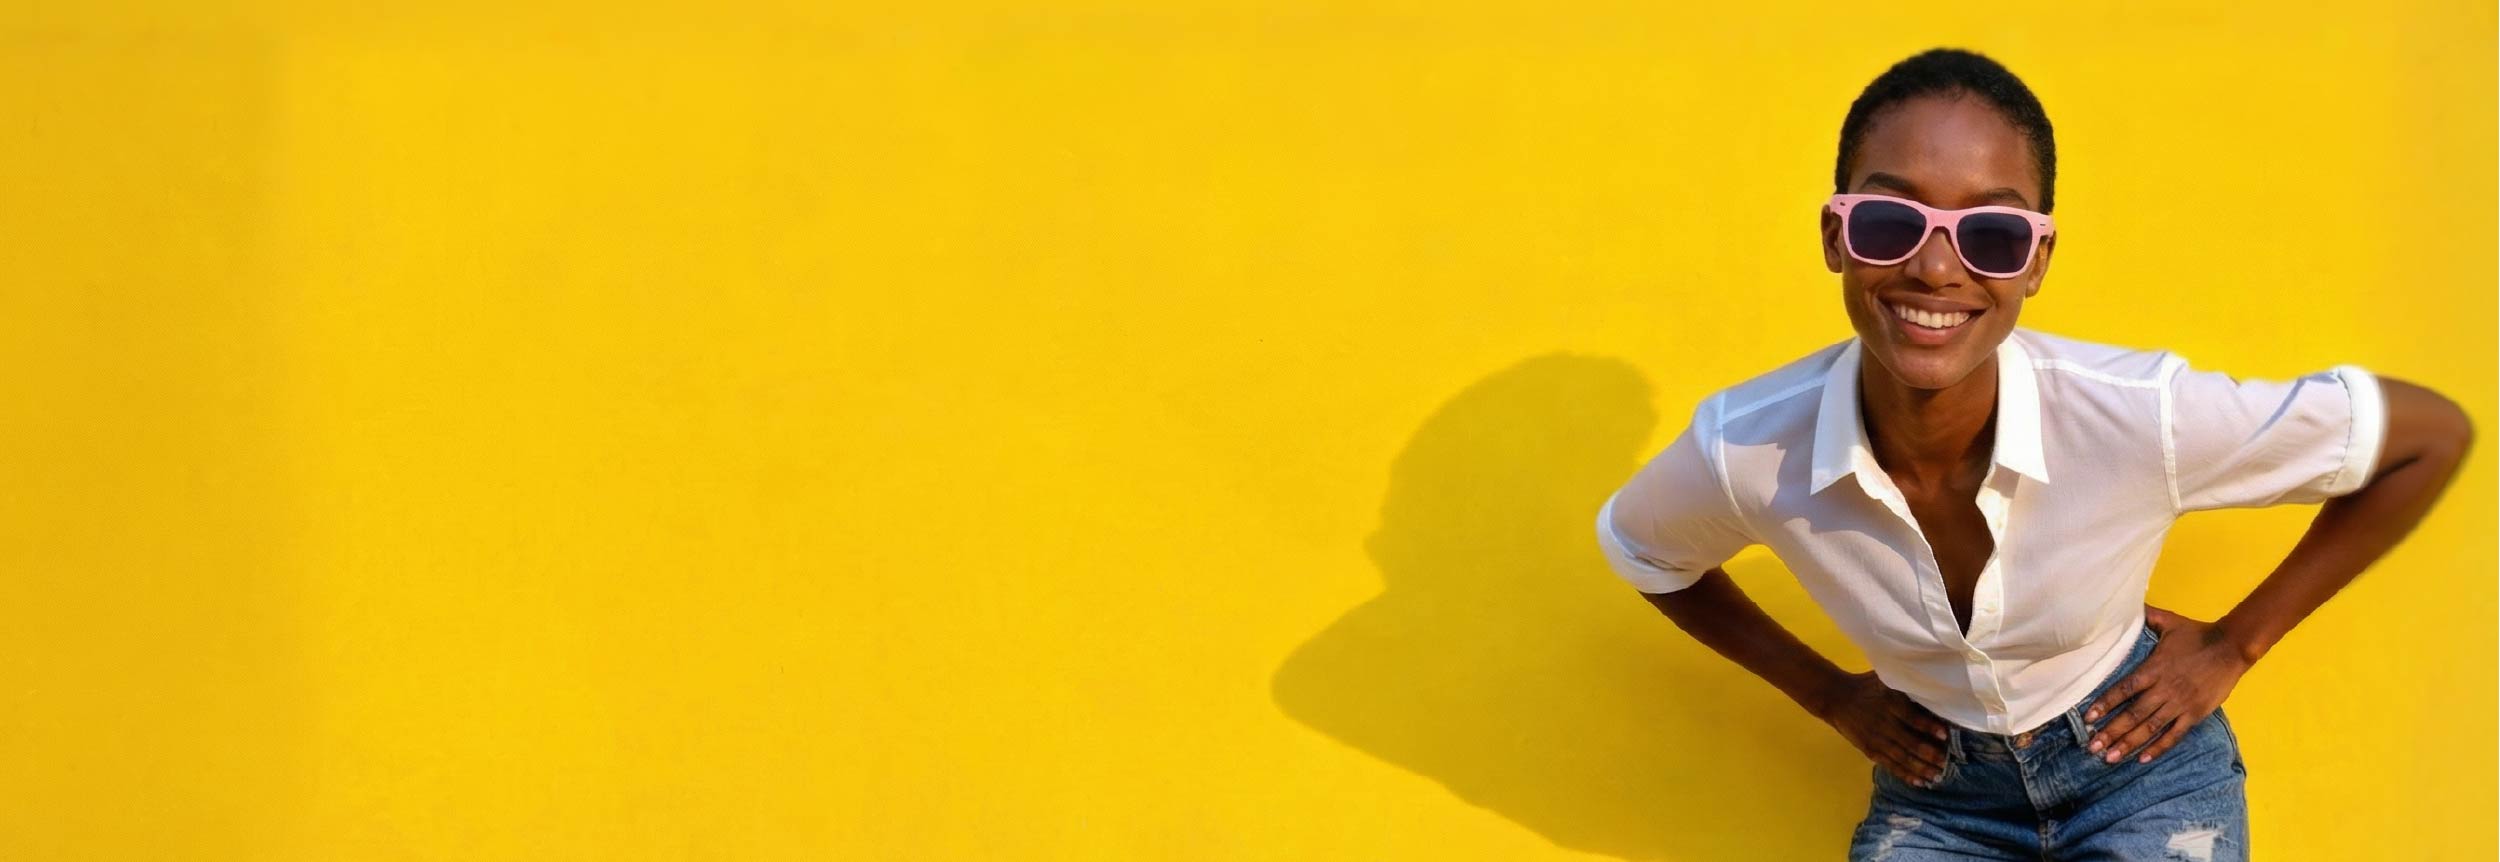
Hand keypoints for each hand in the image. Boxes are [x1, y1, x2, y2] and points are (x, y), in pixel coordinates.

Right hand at [1812, 669, 1952, 787]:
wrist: (1836, 698)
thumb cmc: (1867, 686)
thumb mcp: (1885, 679)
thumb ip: (1905, 686)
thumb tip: (1933, 691)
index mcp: (1889, 703)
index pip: (1911, 717)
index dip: (1928, 727)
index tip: (1944, 735)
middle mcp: (1883, 723)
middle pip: (1909, 742)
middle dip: (1930, 754)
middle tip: (1947, 763)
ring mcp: (1876, 739)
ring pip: (1901, 757)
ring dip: (1920, 768)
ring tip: (1937, 776)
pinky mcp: (1870, 750)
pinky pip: (1889, 764)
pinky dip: (1904, 773)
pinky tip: (1918, 781)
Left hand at [2082, 605, 2254, 763]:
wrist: (2232, 646)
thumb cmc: (2197, 634)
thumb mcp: (2168, 621)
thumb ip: (2145, 616)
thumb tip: (2124, 604)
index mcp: (2153, 668)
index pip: (2123, 689)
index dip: (2104, 704)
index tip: (2087, 718)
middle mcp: (2164, 689)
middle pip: (2133, 714)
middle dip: (2111, 732)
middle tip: (2091, 747)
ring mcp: (2180, 704)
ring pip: (2150, 728)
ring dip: (2129, 744)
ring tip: (2109, 758)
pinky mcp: (2195, 714)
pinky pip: (2174, 734)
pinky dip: (2158, 748)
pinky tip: (2143, 759)